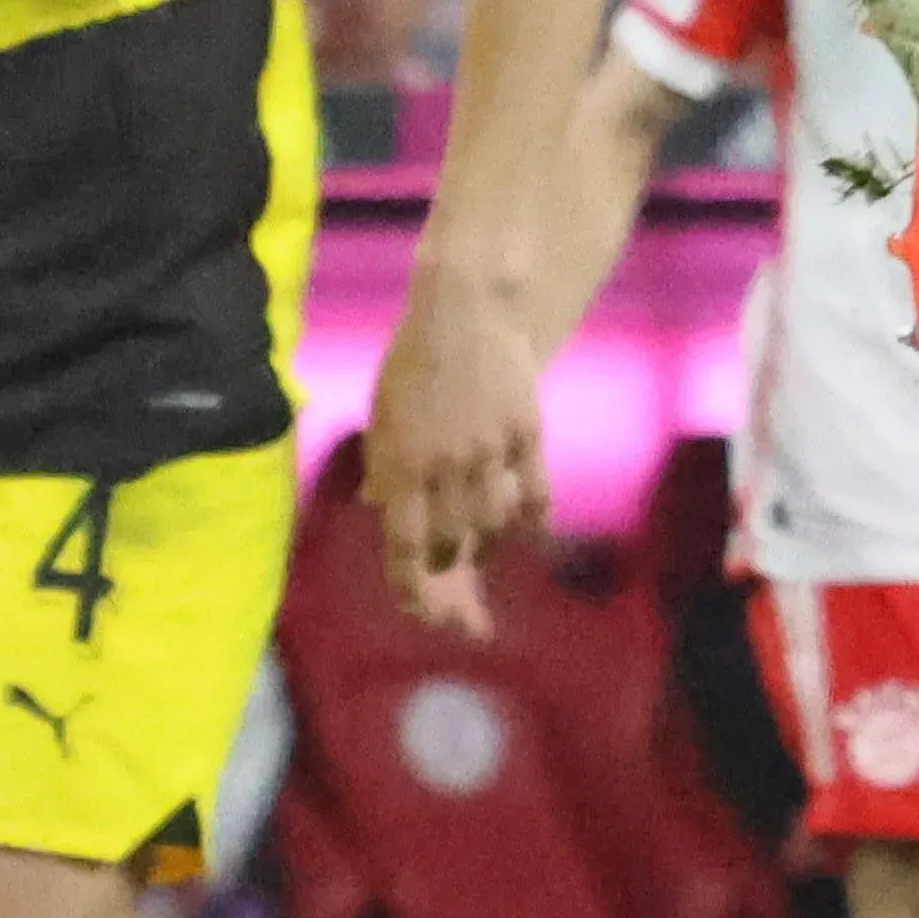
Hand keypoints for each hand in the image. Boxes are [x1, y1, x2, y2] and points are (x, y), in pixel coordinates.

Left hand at [362, 286, 547, 634]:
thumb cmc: (415, 361)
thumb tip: (384, 509)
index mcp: (402, 460)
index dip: (412, 587)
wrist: (463, 307)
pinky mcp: (527, 431)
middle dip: (451, 569)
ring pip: (495, 522)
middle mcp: (445, 461)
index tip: (420, 610)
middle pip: (453, 541)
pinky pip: (535, 493)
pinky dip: (533, 522)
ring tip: (481, 546)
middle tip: (455, 583)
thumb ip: (386, 465)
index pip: (406, 544)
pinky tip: (530, 535)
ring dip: (488, 543)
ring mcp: (490, 448)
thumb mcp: (385, 415)